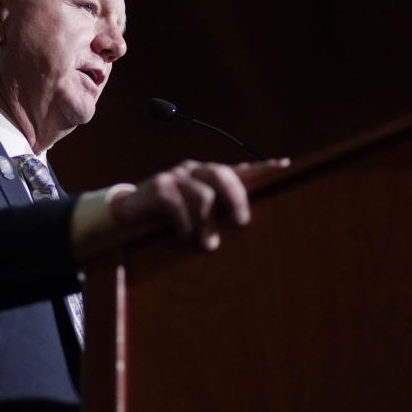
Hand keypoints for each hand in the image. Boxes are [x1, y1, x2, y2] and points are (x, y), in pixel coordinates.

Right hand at [110, 158, 289, 250]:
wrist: (127, 216)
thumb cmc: (169, 220)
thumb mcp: (197, 218)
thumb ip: (218, 218)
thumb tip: (245, 230)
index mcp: (209, 177)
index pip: (240, 169)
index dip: (262, 167)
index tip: (284, 166)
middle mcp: (194, 171)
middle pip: (222, 174)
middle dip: (235, 198)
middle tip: (241, 222)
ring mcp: (175, 176)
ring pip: (202, 193)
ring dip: (207, 222)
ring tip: (207, 245)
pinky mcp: (158, 187)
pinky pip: (177, 204)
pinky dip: (185, 225)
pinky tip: (184, 238)